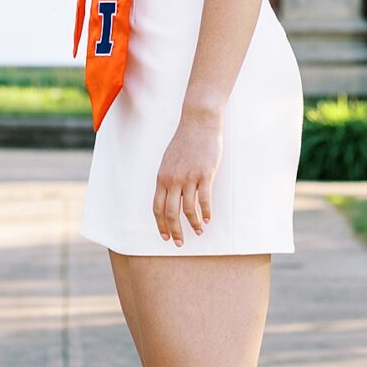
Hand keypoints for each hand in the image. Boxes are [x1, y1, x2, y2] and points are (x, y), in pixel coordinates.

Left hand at [153, 114, 220, 245]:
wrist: (198, 123)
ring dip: (193, 224)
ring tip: (199, 231)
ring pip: (188, 210)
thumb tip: (170, 196)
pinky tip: (208, 219)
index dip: (160, 224)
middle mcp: (173, 180)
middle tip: (179, 243)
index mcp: (162, 178)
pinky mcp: (204, 175)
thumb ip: (168, 179)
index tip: (165, 236)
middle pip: (170, 213)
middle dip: (174, 231)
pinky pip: (204, 200)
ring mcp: (189, 178)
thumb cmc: (185, 141)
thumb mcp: (169, 161)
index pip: (157, 208)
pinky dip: (206, 213)